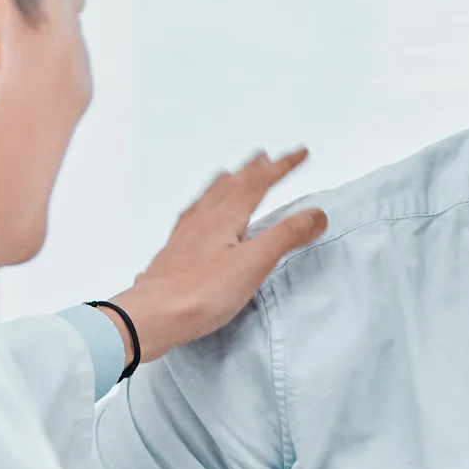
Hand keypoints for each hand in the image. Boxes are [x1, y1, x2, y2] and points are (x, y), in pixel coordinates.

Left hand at [100, 149, 327, 364]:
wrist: (152, 316)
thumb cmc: (202, 292)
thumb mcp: (254, 263)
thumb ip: (286, 236)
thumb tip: (317, 214)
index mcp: (225, 214)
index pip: (260, 181)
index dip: (282, 166)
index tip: (301, 153)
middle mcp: (204, 216)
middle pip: (233, 183)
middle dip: (254, 168)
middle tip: (267, 156)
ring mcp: (186, 232)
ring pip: (210, 195)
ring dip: (229, 181)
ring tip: (234, 174)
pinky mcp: (175, 250)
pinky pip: (194, 213)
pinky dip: (206, 203)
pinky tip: (199, 213)